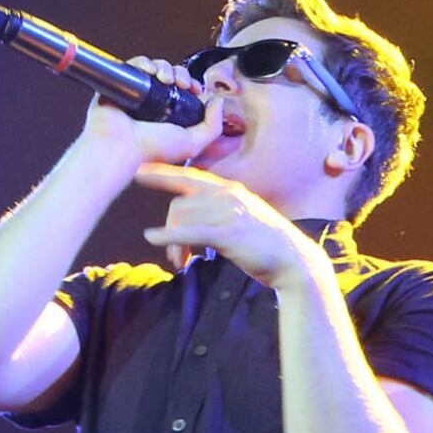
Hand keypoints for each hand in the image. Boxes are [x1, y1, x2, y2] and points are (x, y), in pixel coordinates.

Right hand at [81, 56, 225, 174]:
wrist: (119, 146)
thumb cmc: (150, 150)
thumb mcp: (192, 143)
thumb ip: (213, 127)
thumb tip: (218, 103)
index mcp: (168, 118)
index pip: (184, 93)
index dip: (192, 85)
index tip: (195, 89)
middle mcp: (152, 106)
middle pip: (171, 77)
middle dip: (180, 74)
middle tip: (181, 83)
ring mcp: (136, 95)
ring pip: (155, 69)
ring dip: (164, 68)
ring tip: (165, 77)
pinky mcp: (119, 85)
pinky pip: (134, 65)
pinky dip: (143, 63)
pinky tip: (149, 71)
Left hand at [131, 160, 321, 287]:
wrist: (293, 260)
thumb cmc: (265, 243)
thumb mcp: (242, 218)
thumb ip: (218, 212)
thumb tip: (193, 220)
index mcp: (229, 190)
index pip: (188, 176)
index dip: (162, 173)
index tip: (140, 170)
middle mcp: (227, 195)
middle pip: (179, 205)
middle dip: (170, 229)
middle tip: (174, 256)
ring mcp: (227, 213)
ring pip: (181, 220)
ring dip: (172, 244)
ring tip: (179, 262)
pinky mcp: (227, 234)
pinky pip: (189, 232)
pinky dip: (167, 236)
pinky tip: (153, 239)